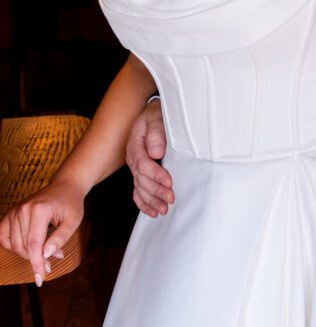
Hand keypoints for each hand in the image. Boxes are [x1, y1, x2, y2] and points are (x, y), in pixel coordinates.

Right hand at [0, 177, 84, 285]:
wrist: (64, 187)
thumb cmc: (71, 204)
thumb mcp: (73, 221)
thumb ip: (60, 238)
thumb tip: (46, 255)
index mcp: (39, 210)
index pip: (34, 244)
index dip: (37, 264)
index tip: (41, 279)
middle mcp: (23, 210)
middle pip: (23, 246)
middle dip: (36, 260)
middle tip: (51, 266)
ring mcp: (14, 211)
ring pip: (14, 244)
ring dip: (27, 255)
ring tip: (45, 255)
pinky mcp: (10, 213)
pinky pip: (3, 237)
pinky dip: (12, 246)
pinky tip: (27, 248)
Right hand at [127, 99, 173, 217]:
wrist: (154, 113)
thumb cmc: (158, 114)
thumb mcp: (156, 117)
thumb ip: (156, 132)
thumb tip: (156, 152)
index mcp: (135, 144)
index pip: (143, 163)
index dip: (156, 175)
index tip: (169, 182)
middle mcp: (133, 157)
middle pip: (141, 179)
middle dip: (156, 191)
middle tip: (170, 199)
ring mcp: (135, 167)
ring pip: (140, 187)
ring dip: (151, 200)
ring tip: (163, 210)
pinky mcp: (140, 173)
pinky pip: (137, 191)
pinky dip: (144, 203)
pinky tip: (152, 212)